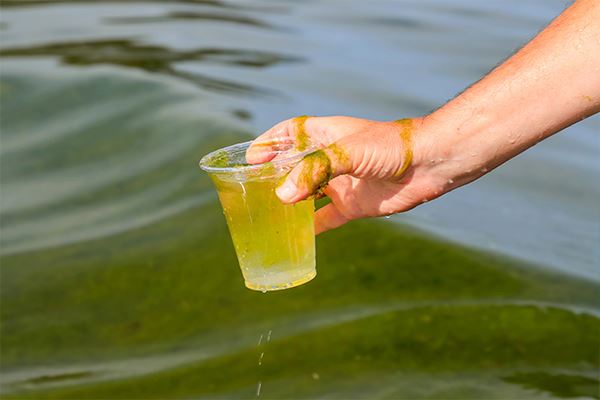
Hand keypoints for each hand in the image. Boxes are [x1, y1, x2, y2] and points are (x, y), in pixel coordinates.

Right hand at [246, 116, 449, 233]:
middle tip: (250, 190)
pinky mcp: (352, 205)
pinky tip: (294, 237)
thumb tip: (283, 196)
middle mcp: (329, 159)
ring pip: (305, 193)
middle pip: (293, 165)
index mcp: (326, 135)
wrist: (429, 164)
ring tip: (265, 213)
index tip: (250, 157)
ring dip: (288, 202)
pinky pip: (325, 218)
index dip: (269, 142)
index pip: (289, 134)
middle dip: (273, 175)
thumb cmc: (390, 147)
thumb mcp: (348, 151)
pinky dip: (310, 228)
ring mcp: (340, 183)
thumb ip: (314, 171)